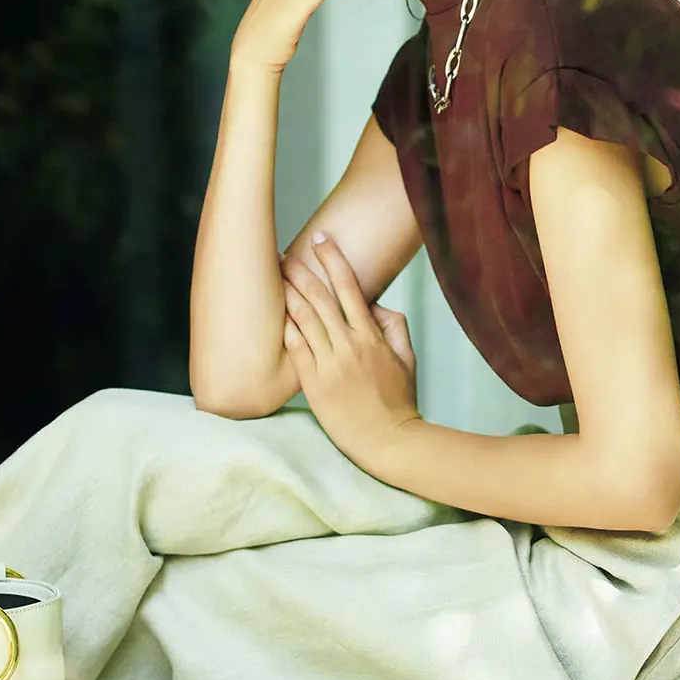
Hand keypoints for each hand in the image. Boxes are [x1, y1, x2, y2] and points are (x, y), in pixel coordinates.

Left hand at [280, 234, 419, 475]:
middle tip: (284, 254)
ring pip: (303, 318)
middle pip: (319, 296)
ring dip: (287, 293)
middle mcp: (348, 344)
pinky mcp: (313, 383)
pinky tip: (272, 313)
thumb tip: (377, 306)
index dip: (333, 259)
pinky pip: (294, 348)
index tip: (321, 238)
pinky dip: (283, 328)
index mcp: (370, 335)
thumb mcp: (407, 359)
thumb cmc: (398, 400)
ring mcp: (329, 363)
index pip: (349, 286)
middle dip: (300, 270)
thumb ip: (395, 327)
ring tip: (273, 276)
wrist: (387, 441)